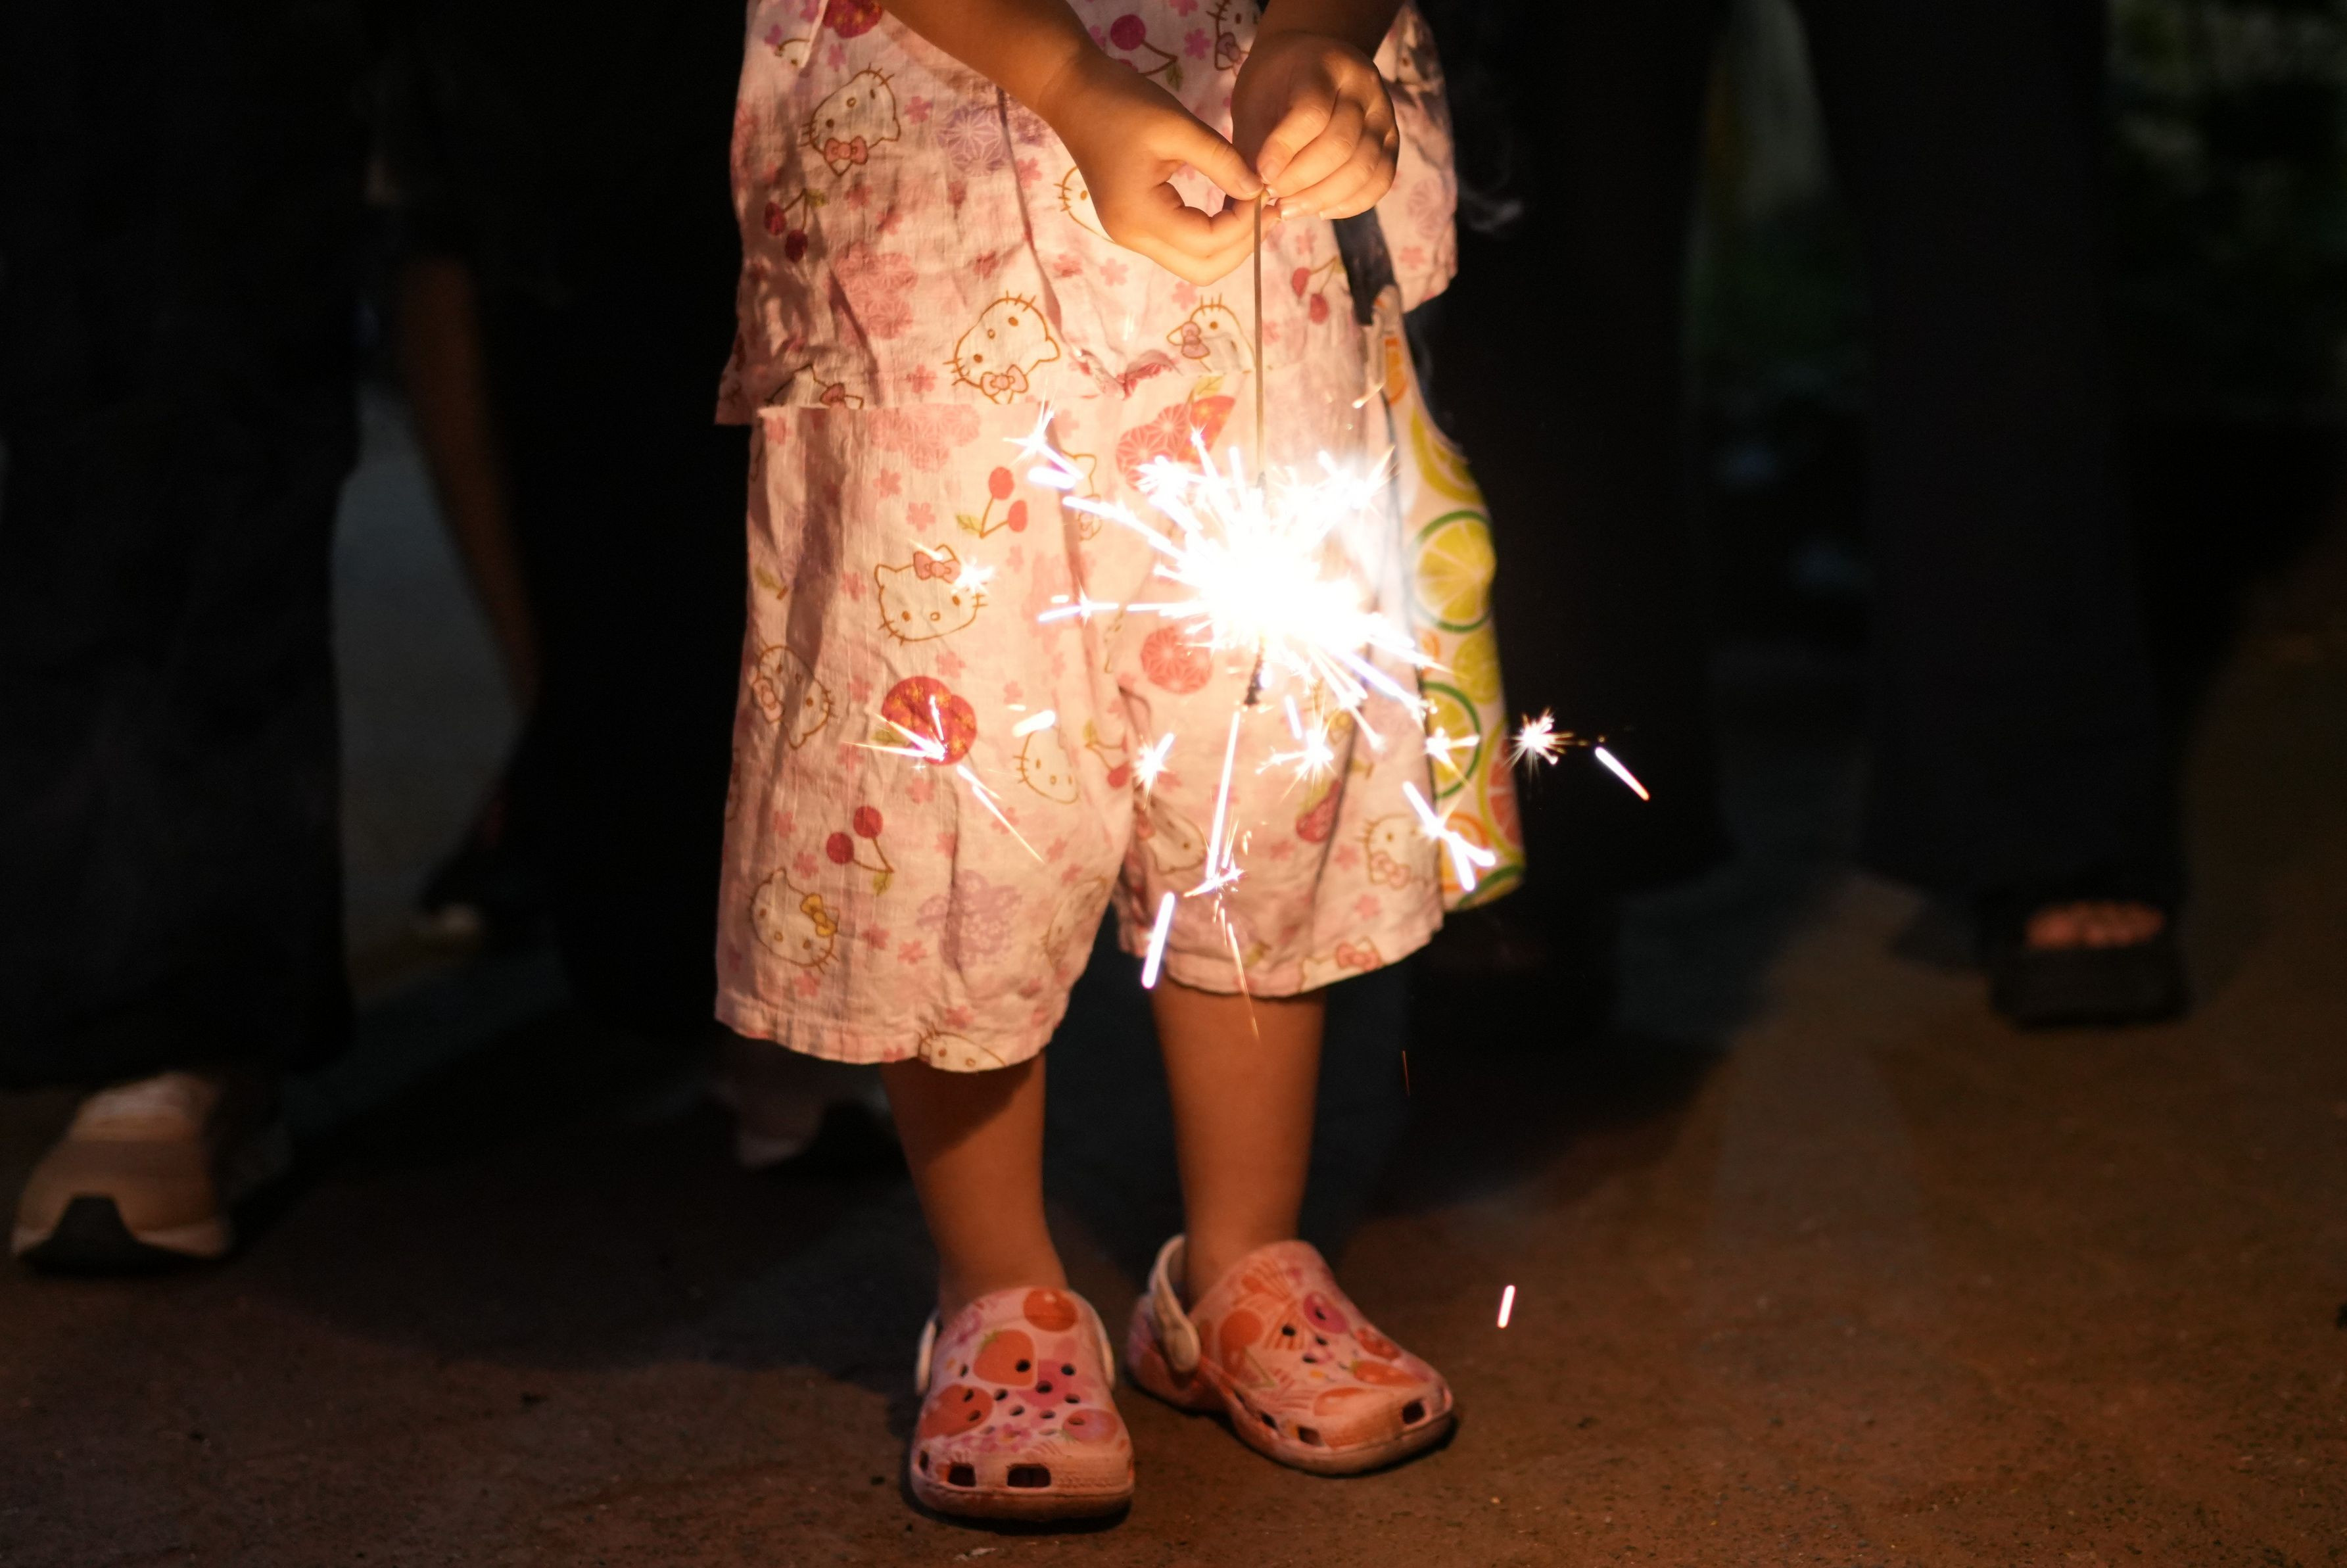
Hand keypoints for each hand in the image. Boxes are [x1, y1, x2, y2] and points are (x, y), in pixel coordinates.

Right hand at [1038, 50, 1263, 284]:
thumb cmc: (1121, 103)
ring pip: (1193, 264)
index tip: (1265, 191)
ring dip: (1228, 244)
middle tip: (1268, 210)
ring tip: (1254, 208)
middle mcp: (1133, 236)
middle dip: (1242, 246)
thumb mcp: (1177, 125)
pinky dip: (1211, 234)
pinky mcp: (1135, 225)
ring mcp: (1132, 235)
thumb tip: (1258, 190)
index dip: (1244, 224)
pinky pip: (1182, 246)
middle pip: (1202, 270)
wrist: (1074, 95)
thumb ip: (1221, 161)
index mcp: (1140, 214)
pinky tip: (1230, 206)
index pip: (1206, 242)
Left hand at [1231, 29, 1396, 219]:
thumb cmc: (1274, 85)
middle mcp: (1363, 87)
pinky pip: (1380, 181)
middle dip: (1302, 180)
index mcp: (1325, 65)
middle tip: (1272, 196)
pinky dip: (1350, 204)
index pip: (1312, 113)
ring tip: (1289, 208)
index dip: (1286, 150)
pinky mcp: (1392, 141)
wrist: (1312, 62)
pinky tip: (1320, 210)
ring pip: (1364, 167)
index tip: (1261, 176)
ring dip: (1323, 197)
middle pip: (1341, 145)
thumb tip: (1245, 204)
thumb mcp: (1253, 103)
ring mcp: (1383, 114)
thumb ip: (1252, 147)